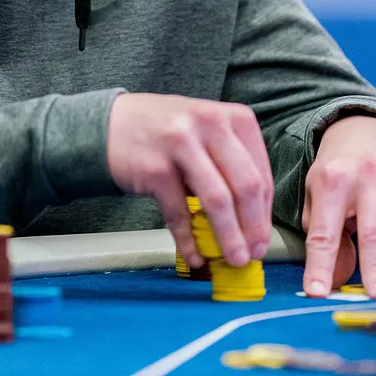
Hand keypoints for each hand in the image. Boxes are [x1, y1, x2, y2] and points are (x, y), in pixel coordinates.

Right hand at [107, 93, 274, 268]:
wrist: (111, 122)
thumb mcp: (207, 131)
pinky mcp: (156, 168)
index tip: (263, 237)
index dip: (265, 212)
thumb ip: (232, 162)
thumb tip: (254, 217)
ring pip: (217, 200)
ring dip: (229, 237)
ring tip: (234, 258)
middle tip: (254, 253)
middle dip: (253, 227)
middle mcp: (209, 124)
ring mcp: (181, 144)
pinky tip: (194, 255)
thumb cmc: (165, 131)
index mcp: (233, 117)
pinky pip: (179, 213)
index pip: (260, 172)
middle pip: (245, 186)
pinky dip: (188, 240)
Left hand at [301, 115, 375, 299]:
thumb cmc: (339, 172)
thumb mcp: (317, 193)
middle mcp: (369, 175)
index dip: (321, 264)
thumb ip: (321, 234)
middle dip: (375, 267)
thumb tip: (338, 278)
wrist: (371, 129)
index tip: (319, 292)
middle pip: (373, 231)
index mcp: (332, 178)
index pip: (324, 230)